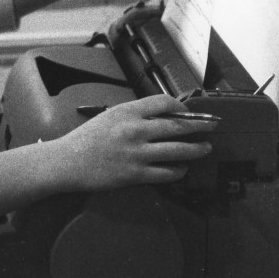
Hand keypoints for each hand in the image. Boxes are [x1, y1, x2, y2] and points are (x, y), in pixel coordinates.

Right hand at [50, 94, 216, 189]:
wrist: (66, 162)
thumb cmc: (84, 140)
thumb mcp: (108, 117)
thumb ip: (133, 116)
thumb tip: (161, 118)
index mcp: (127, 112)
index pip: (163, 103)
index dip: (181, 107)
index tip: (188, 112)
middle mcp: (135, 130)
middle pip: (178, 126)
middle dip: (200, 126)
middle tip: (213, 126)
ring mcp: (137, 154)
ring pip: (178, 150)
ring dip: (196, 149)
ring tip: (205, 148)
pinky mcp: (135, 174)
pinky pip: (166, 173)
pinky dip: (178, 170)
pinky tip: (182, 169)